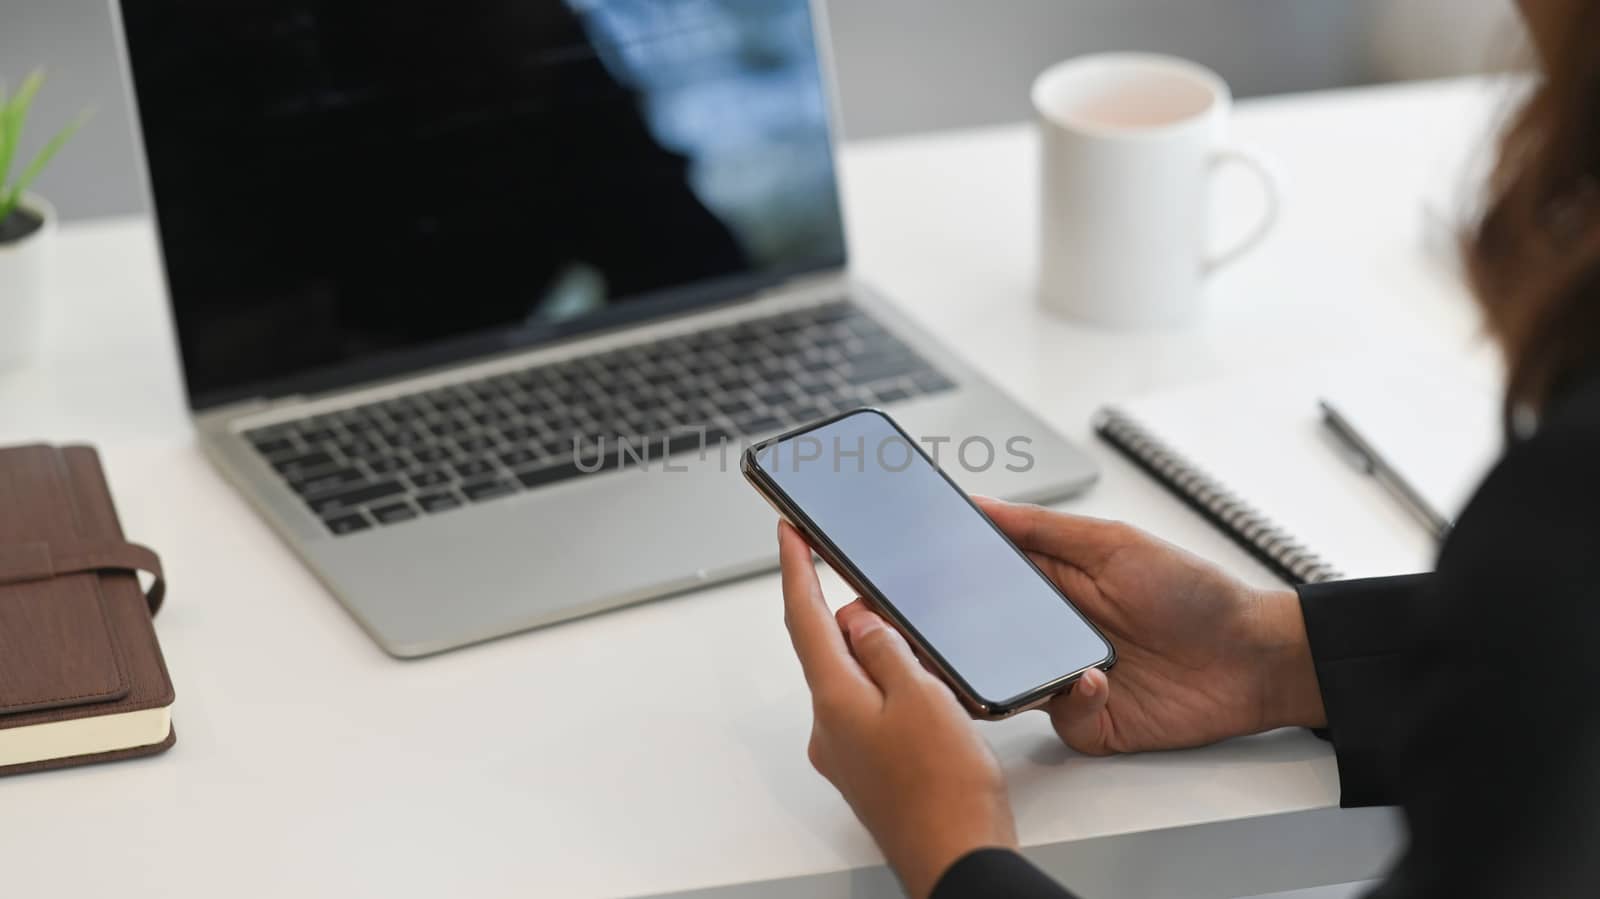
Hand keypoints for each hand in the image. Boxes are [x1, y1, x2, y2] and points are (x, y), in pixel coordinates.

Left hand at [777, 522, 1015, 898]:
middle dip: (856, 617)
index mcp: (835, 699)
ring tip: (927, 656)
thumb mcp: (921, 695)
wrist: (957, 860)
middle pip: (831, 650)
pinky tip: (933, 698)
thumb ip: (885, 649)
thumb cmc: (945, 790)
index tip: (789, 533)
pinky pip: (875, 714)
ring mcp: (849, 753)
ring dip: (883, 659)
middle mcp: (831, 728)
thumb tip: (859, 623)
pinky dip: (895, 692)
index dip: (795, 568)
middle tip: (889, 595)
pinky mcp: (872, 772)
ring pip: (858, 683)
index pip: (803, 617)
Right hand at [974, 497, 1325, 754]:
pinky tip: (1097, 681)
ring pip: (1010, 685)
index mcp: (1053, 584)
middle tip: (944, 631)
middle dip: (964, 637)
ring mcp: (1070, 679)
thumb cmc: (1195, 593)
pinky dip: (1072, 705)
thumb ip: (1042, 528)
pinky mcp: (1093, 722)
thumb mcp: (1114, 543)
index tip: (925, 573)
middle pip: (985, 638)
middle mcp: (1055, 633)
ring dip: (1013, 674)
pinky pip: (1059, 722)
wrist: (1256, 656)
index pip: (986, 581)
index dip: (954, 580)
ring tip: (1034, 658)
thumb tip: (981, 505)